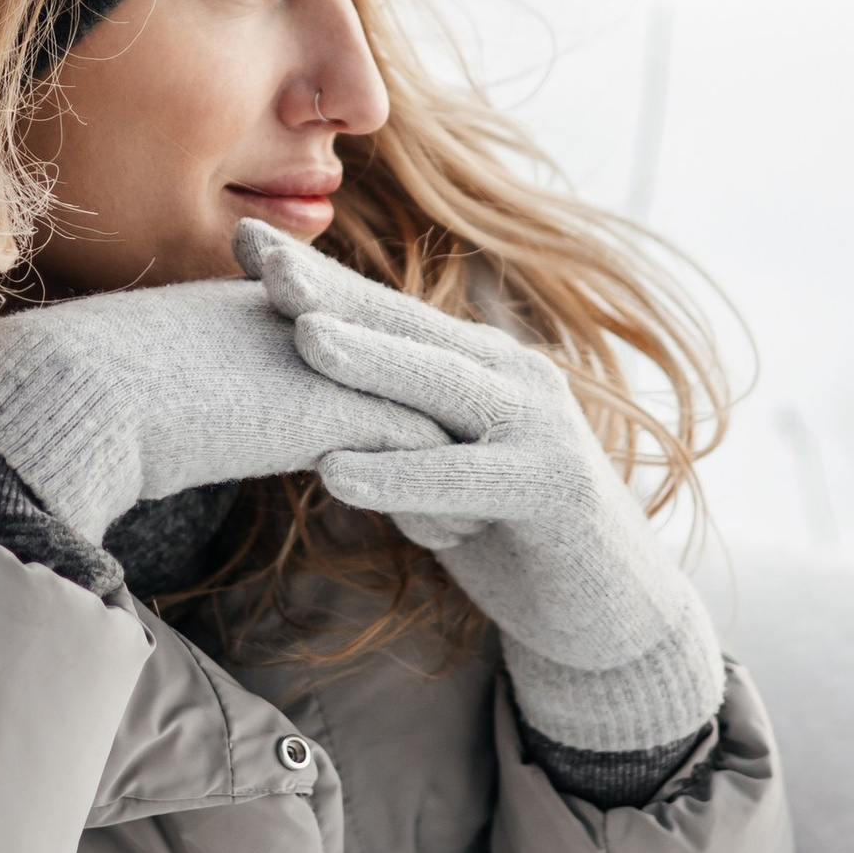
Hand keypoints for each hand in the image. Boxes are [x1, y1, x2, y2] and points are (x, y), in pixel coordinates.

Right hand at [0, 276, 439, 543]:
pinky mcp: (337, 402)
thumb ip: (181, 399)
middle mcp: (302, 318)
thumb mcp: (145, 392)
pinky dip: (438, 493)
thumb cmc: (79, 403)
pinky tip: (451, 536)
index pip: (350, 346)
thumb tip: (168, 429)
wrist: (71, 394)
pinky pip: (418, 448)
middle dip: (436, 424)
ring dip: (450, 464)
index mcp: (257, 313)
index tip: (405, 437)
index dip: (379, 396)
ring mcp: (325, 354)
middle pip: (401, 367)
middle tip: (465, 473)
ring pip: (422, 406)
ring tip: (468, 516)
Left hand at [235, 221, 724, 754]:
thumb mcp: (439, 469)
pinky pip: (465, 478)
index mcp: (479, 363)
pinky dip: (401, 475)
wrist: (611, 612)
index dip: (319, 276)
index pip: (386, 311)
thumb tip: (296, 400)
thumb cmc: (507, 533)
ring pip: (444, 385)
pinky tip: (339, 472)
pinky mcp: (556, 489)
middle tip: (260, 257)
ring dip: (372, 361)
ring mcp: (540, 428)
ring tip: (304, 338)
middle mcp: (512, 378)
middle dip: (334, 290)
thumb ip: (389, 426)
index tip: (243, 240)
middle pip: (409, 327)